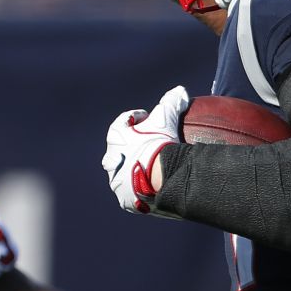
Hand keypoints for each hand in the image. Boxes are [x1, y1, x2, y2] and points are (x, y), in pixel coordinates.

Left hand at [102, 85, 189, 213]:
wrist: (160, 178)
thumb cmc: (158, 145)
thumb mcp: (166, 119)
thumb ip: (171, 102)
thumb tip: (180, 90)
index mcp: (115, 138)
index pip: (123, 123)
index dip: (135, 118)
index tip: (146, 118)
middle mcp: (111, 159)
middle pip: (118, 151)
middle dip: (130, 149)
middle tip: (147, 148)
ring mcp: (117, 182)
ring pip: (124, 176)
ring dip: (134, 172)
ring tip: (151, 172)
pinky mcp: (126, 200)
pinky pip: (132, 196)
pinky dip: (140, 192)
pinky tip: (151, 190)